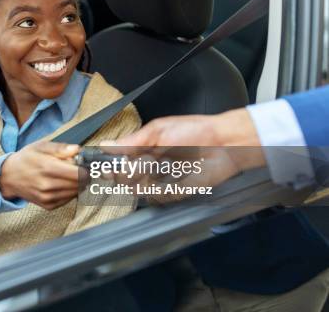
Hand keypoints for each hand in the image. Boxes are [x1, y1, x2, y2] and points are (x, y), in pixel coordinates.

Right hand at [0, 141, 79, 209]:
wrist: (9, 177)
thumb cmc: (26, 159)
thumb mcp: (40, 146)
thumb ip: (60, 148)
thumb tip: (77, 149)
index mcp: (47, 167)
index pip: (78, 173)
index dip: (85, 168)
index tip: (85, 164)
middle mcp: (48, 185)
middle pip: (79, 183)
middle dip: (83, 175)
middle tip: (78, 169)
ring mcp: (48, 197)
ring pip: (76, 192)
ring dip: (77, 184)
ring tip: (68, 175)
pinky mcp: (48, 205)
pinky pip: (68, 199)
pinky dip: (70, 192)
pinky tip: (63, 184)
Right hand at [97, 109, 265, 203]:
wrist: (225, 144)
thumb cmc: (195, 131)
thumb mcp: (158, 132)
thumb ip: (131, 142)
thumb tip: (106, 146)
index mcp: (142, 148)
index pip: (117, 161)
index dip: (109, 166)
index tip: (104, 168)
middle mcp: (149, 165)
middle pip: (124, 179)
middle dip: (127, 174)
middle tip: (138, 165)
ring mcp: (161, 180)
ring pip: (139, 190)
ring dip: (145, 181)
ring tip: (161, 167)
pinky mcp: (174, 192)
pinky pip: (158, 197)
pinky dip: (162, 190)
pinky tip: (173, 176)